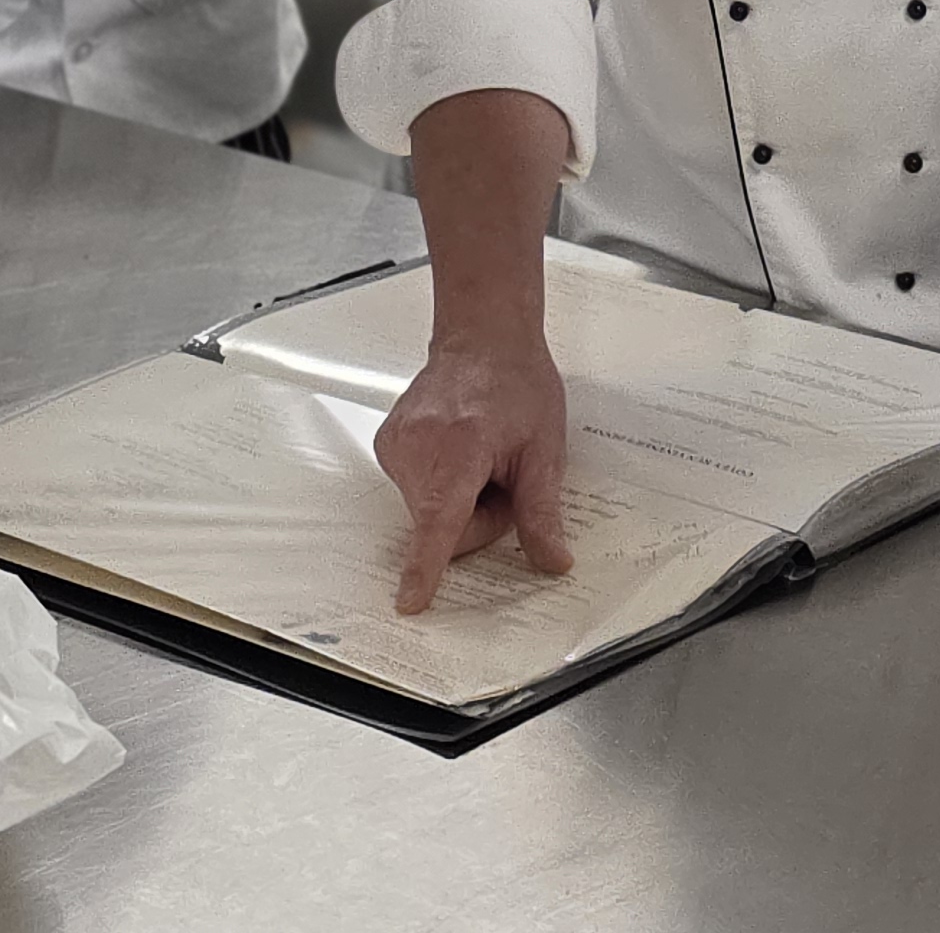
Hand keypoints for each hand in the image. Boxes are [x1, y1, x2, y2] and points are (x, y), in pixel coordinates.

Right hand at [372, 330, 570, 613]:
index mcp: (460, 447)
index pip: (441, 521)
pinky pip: (415, 494)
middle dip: (476, 519)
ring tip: (479, 458)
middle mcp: (418, 445)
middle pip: (442, 528)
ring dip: (458, 502)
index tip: (410, 600)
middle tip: (500, 477)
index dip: (425, 566)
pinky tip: (458, 452)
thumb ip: (542, 511)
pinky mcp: (387, 445)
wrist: (484, 339)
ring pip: (427, 514)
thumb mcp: (544, 449)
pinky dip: (439, 486)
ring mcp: (397, 444)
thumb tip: (552, 559)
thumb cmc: (516, 383)